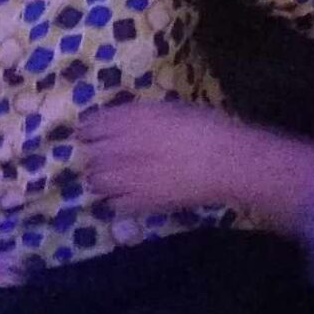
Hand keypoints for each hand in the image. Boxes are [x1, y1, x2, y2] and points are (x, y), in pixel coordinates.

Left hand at [80, 102, 240, 219]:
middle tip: (101, 157)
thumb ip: (141, 116)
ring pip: (96, 181)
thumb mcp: (171, 109)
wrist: (225, 160)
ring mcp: (128, 178)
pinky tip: (125, 197)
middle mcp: (121, 147)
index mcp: (130, 120)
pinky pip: (114, 204)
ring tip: (111, 179)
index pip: (93, 125)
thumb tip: (124, 122)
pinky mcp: (140, 202)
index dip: (88, 129)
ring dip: (100, 178)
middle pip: (91, 154)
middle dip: (94, 155)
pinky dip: (114, 201)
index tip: (88, 132)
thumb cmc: (205, 127)